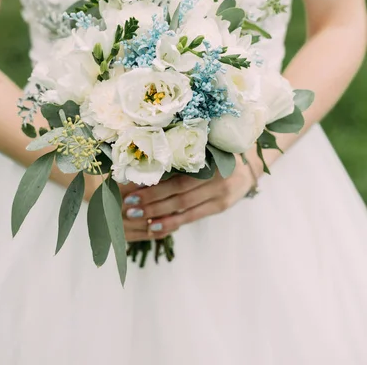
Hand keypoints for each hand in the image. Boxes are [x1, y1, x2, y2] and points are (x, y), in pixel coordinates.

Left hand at [119, 155, 258, 241]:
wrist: (248, 166)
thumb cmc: (217, 154)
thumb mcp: (203, 150)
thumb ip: (181, 156)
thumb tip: (144, 164)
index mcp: (209, 157)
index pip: (177, 174)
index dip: (155, 182)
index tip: (132, 187)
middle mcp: (216, 176)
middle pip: (178, 191)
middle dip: (151, 200)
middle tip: (128, 205)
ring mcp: (220, 193)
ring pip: (184, 206)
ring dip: (158, 213)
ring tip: (137, 217)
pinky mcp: (221, 206)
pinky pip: (193, 216)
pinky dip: (172, 222)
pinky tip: (155, 226)